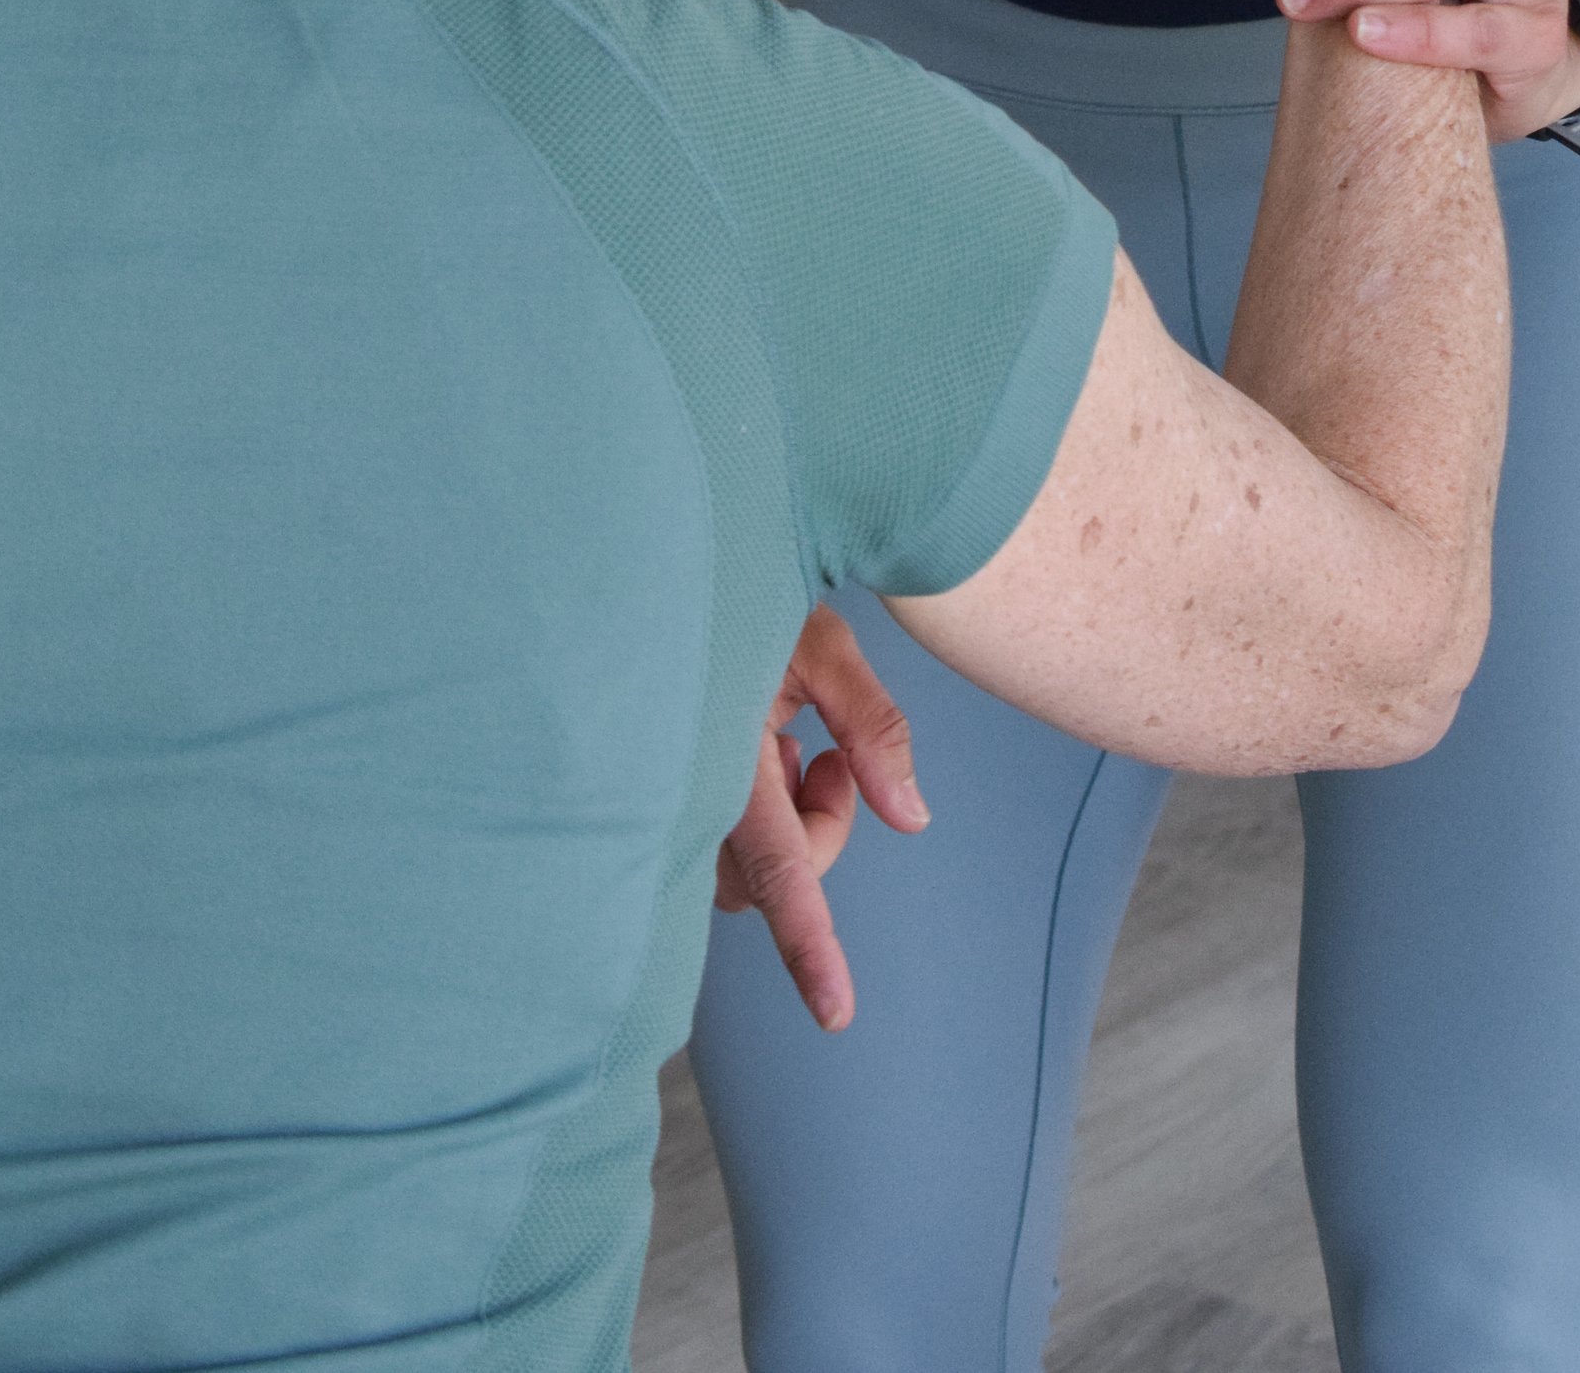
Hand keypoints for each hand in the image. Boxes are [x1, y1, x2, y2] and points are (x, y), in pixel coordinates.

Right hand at [713, 605, 927, 1032]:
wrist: (666, 565)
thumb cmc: (746, 590)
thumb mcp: (823, 643)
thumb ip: (871, 727)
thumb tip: (913, 818)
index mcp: (727, 757)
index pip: (780, 870)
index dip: (808, 947)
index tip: (837, 1013)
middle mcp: (690, 790)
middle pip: (773, 875)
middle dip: (819, 830)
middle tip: (827, 750)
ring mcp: (672, 797)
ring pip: (751, 864)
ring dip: (790, 818)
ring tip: (787, 737)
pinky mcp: (671, 794)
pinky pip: (727, 840)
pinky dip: (761, 806)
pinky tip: (757, 744)